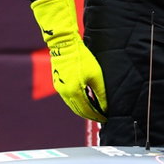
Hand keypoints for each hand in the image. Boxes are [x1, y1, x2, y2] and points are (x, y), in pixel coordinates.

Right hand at [31, 0, 107, 121]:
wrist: (64, 45)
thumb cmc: (81, 58)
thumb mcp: (96, 75)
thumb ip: (101, 93)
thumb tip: (105, 107)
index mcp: (74, 92)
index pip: (87, 111)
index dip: (97, 116)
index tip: (105, 118)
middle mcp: (64, 93)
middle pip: (79, 111)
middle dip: (90, 115)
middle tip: (101, 117)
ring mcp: (60, 89)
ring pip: (73, 106)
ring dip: (83, 110)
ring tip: (95, 110)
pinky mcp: (58, 84)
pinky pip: (69, 98)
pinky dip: (78, 102)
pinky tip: (86, 100)